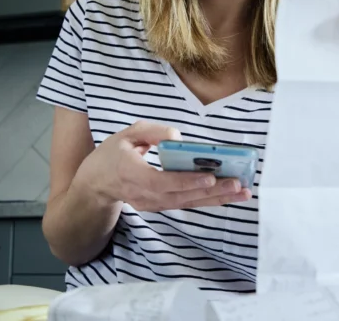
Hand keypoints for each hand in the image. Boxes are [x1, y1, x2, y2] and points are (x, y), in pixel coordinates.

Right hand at [75, 121, 251, 211]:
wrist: (96, 184)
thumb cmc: (112, 155)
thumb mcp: (126, 134)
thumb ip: (151, 132)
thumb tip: (177, 137)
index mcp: (132, 174)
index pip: (162, 182)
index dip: (186, 181)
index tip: (210, 177)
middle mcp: (144, 195)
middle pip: (182, 196)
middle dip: (212, 192)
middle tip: (239, 185)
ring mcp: (152, 204)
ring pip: (188, 203)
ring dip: (217, 199)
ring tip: (243, 193)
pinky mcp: (160, 206)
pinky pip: (186, 204)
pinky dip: (208, 200)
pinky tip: (229, 195)